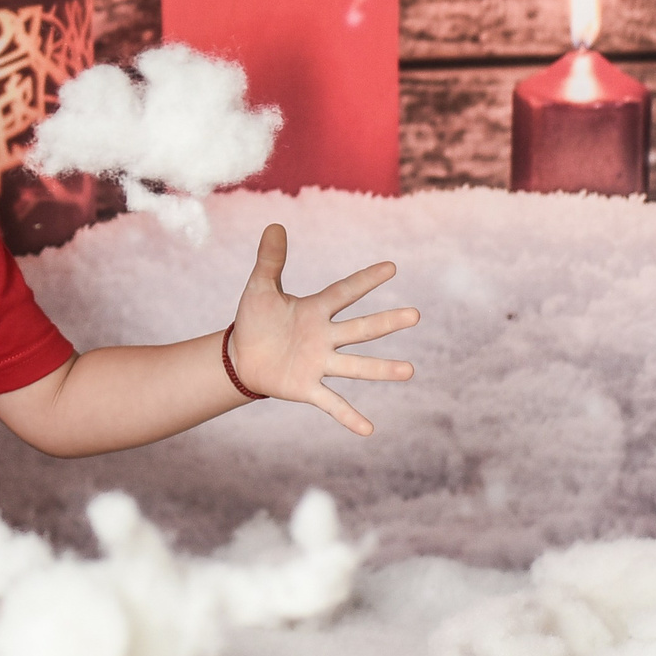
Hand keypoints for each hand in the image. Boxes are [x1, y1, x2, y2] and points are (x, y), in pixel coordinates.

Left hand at [228, 223, 418, 435]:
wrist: (240, 357)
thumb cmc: (255, 320)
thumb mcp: (259, 288)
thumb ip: (270, 260)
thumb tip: (274, 225)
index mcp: (315, 310)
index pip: (344, 292)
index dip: (365, 280)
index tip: (391, 267)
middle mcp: (324, 337)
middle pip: (360, 329)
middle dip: (386, 322)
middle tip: (415, 315)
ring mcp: (319, 363)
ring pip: (355, 366)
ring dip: (381, 369)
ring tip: (409, 371)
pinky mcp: (307, 387)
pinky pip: (332, 403)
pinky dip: (348, 417)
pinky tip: (368, 430)